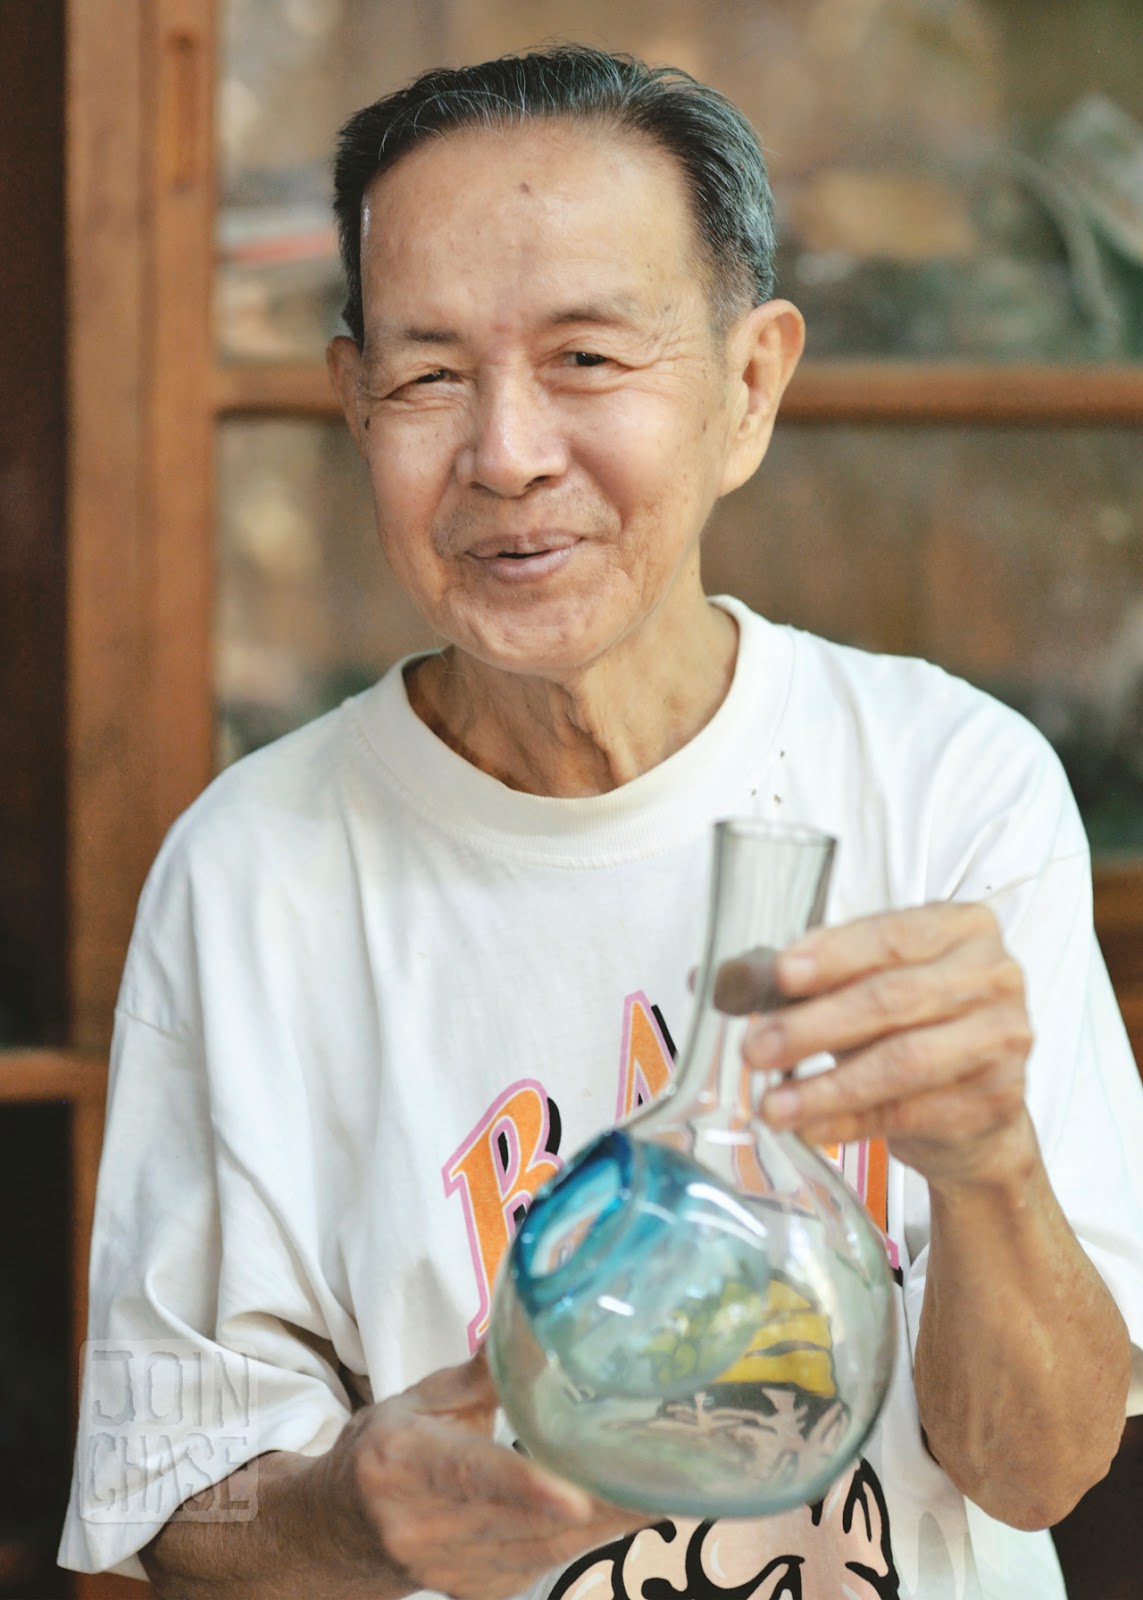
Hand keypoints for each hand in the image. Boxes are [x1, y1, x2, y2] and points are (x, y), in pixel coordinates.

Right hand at [327, 1350, 650, 1599]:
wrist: (339, 1531)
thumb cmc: (385, 1449)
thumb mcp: (421, 1398)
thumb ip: (481, 1372)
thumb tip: (535, 1323)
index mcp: (405, 1460)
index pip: (470, 1474)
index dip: (524, 1487)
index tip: (575, 1495)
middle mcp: (423, 1524)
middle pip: (525, 1518)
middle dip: (600, 1497)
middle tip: (664, 1469)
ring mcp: (449, 1568)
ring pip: (545, 1547)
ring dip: (605, 1519)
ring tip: (660, 1484)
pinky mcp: (477, 1590)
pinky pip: (544, 1565)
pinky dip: (585, 1536)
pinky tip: (619, 1507)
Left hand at [741, 902, 1034, 1187]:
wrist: (970, 1108)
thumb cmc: (903, 1025)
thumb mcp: (854, 986)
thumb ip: (793, 977)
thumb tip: (720, 981)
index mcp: (961, 925)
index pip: (890, 935)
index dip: (831, 955)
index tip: (778, 976)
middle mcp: (994, 974)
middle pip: (892, 999)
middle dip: (814, 1026)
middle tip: (755, 1050)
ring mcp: (1003, 1039)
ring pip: (903, 1061)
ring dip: (828, 1086)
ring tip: (773, 1105)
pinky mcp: (997, 1099)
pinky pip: (911, 1112)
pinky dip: (851, 1122)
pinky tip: (809, 1128)